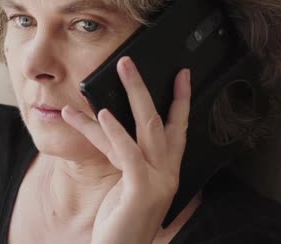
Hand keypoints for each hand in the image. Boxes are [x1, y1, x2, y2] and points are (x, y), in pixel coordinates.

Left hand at [62, 56, 190, 243]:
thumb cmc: (121, 219)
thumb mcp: (123, 181)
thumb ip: (120, 154)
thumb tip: (105, 120)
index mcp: (165, 170)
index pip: (176, 128)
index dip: (179, 100)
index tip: (180, 74)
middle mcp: (166, 172)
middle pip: (159, 120)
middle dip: (144, 88)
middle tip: (128, 62)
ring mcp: (157, 181)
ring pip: (146, 127)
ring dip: (131, 95)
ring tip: (116, 72)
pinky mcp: (140, 190)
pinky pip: (127, 153)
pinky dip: (114, 131)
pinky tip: (101, 114)